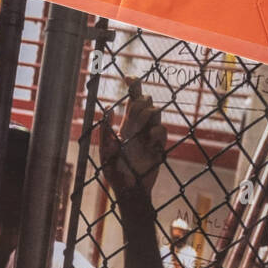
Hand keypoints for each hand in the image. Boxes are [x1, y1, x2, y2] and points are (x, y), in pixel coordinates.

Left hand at [99, 77, 166, 199]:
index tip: (128, 77)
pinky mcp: (159, 145)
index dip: (133, 84)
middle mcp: (140, 126)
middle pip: (144, 100)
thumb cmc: (115, 172)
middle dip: (139, 104)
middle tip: (132, 121)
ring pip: (155, 111)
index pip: (132, 98)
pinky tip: (149, 144)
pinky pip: (161, 130)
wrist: (130, 190)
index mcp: (126, 124)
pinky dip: (155, 133)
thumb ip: (105, 131)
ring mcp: (151, 134)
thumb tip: (106, 108)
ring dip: (147, 118)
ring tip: (140, 134)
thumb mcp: (106, 152)